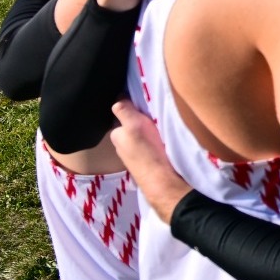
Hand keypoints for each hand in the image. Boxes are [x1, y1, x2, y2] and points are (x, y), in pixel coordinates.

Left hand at [110, 100, 192, 223]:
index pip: (121, 116)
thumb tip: (117, 99)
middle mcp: (122, 146)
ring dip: (148, 134)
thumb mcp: (133, 125)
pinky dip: (154, 144)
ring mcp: (134, 156)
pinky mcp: (146, 164)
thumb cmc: (147, 151)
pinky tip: (162, 145)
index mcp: (116, 135)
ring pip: (140, 138)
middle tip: (154, 117)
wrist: (163, 180)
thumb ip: (124, 111)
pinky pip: (148, 148)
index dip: (131, 109)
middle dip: (140, 122)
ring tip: (160, 130)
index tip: (143, 105)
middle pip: (131, 127)